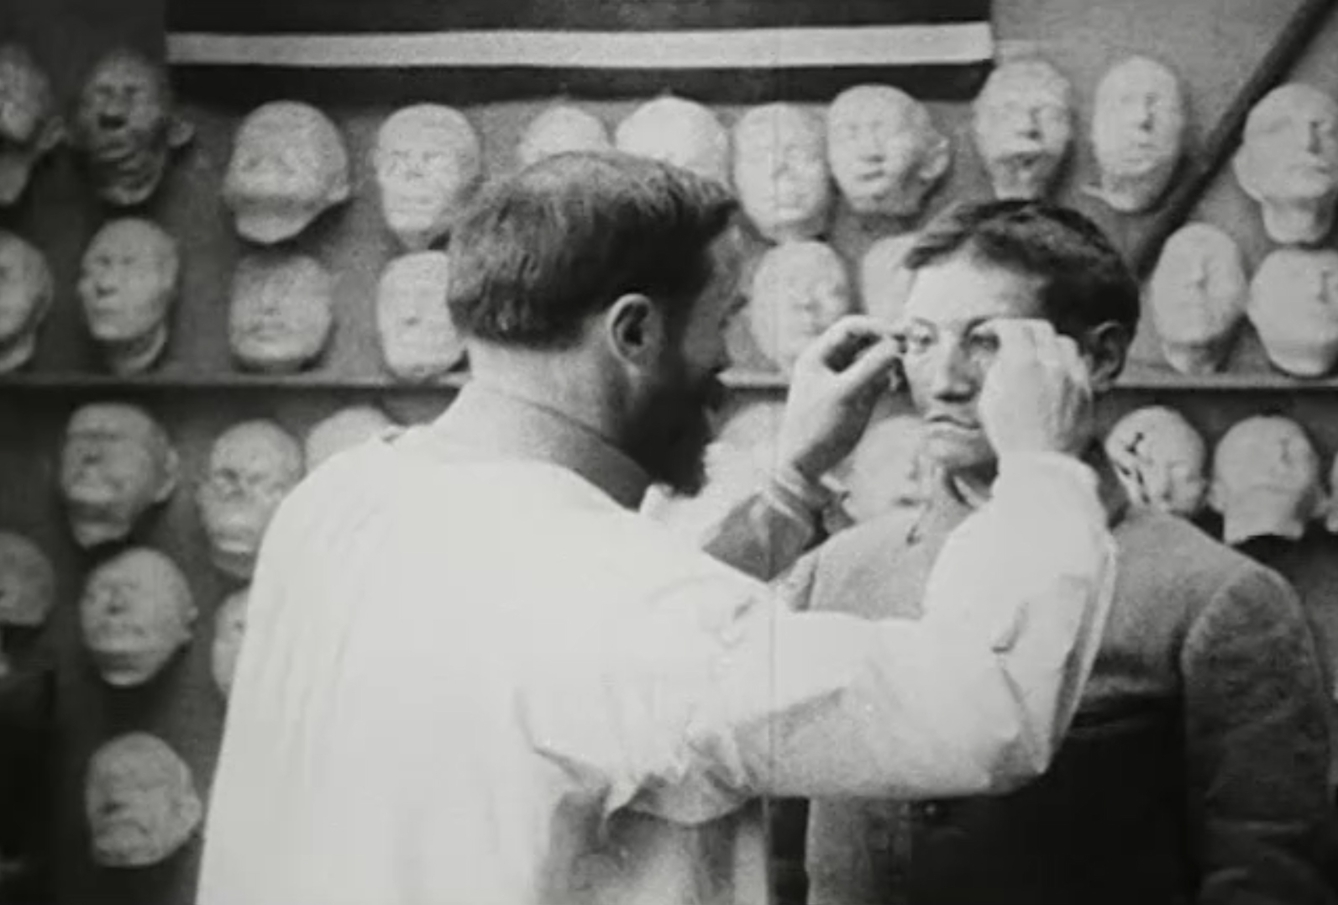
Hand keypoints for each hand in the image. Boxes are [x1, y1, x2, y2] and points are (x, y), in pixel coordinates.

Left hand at [778, 315, 903, 481]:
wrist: (806, 464)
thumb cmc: (817, 427)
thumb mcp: (844, 394)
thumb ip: (870, 368)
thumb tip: (896, 345)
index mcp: (818, 355)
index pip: (851, 327)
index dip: (877, 326)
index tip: (901, 335)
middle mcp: (831, 363)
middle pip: (865, 340)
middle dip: (889, 341)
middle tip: (915, 346)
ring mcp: (845, 380)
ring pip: (874, 359)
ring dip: (893, 359)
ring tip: (912, 365)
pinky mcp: (857, 397)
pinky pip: (878, 378)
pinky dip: (892, 377)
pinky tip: (902, 384)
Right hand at [977, 319, 1092, 458]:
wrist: (1044, 465)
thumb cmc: (1010, 437)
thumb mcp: (990, 402)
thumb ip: (998, 372)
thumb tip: (1004, 356)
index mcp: (1022, 365)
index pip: (1013, 328)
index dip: (999, 326)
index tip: (992, 332)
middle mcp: (1051, 364)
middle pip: (1041, 328)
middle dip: (1024, 328)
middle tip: (1014, 335)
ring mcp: (1073, 376)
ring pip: (1064, 342)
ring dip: (1048, 342)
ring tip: (1039, 352)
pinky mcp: (1087, 390)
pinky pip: (1078, 363)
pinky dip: (1065, 361)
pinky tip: (1057, 370)